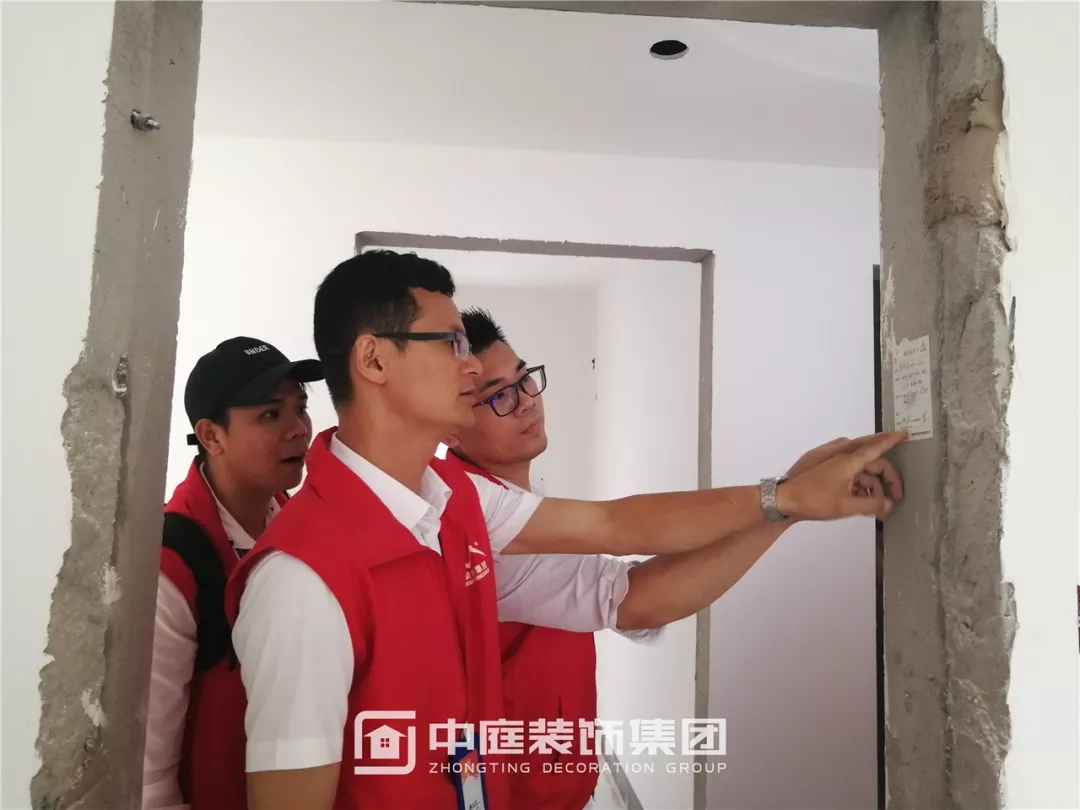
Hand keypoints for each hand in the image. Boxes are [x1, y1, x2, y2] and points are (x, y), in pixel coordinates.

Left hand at [777, 431, 907, 520]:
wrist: (783, 500)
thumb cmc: (814, 500)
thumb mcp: (846, 506)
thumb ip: (871, 505)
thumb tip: (888, 506)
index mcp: (848, 460)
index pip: (876, 447)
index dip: (891, 440)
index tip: (904, 434)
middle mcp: (842, 457)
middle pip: (872, 462)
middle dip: (887, 479)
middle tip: (897, 496)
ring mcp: (833, 463)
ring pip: (861, 471)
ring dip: (872, 487)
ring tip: (878, 508)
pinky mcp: (826, 470)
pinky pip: (850, 475)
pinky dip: (859, 486)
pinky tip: (862, 503)